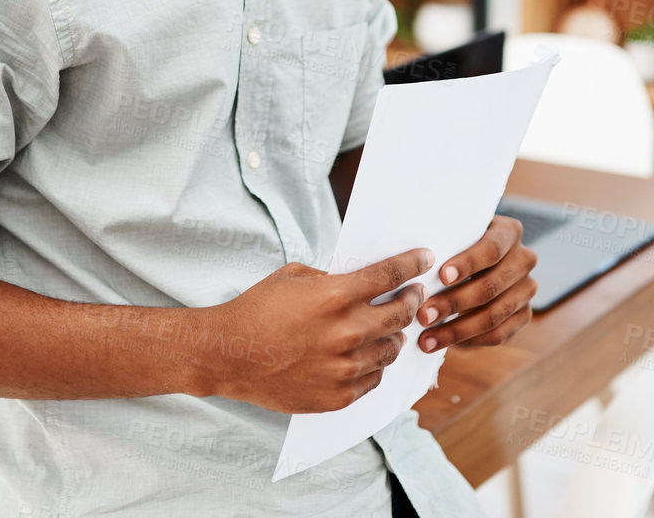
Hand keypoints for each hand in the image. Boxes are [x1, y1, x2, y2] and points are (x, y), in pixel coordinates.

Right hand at [205, 248, 432, 412]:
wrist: (229, 355)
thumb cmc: (257, 310)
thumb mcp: (294, 276)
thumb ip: (332, 279)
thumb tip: (362, 282)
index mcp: (336, 295)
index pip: (390, 275)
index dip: (412, 264)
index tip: (424, 259)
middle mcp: (347, 332)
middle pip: (401, 314)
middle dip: (412, 300)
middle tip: (414, 294)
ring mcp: (344, 368)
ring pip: (391, 349)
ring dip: (394, 334)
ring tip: (390, 327)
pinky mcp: (338, 395)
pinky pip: (373, 378)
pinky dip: (374, 364)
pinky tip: (368, 355)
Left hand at [416, 216, 536, 352]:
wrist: (473, 264)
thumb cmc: (455, 246)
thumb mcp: (454, 236)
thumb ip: (445, 243)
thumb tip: (417, 262)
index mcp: (509, 232)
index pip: (492, 249)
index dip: (468, 264)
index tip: (442, 276)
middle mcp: (524, 259)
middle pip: (491, 286)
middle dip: (454, 303)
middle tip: (423, 315)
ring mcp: (527, 289)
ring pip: (494, 315)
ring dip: (457, 330)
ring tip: (427, 338)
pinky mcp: (524, 314)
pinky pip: (499, 334)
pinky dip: (470, 341)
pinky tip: (445, 344)